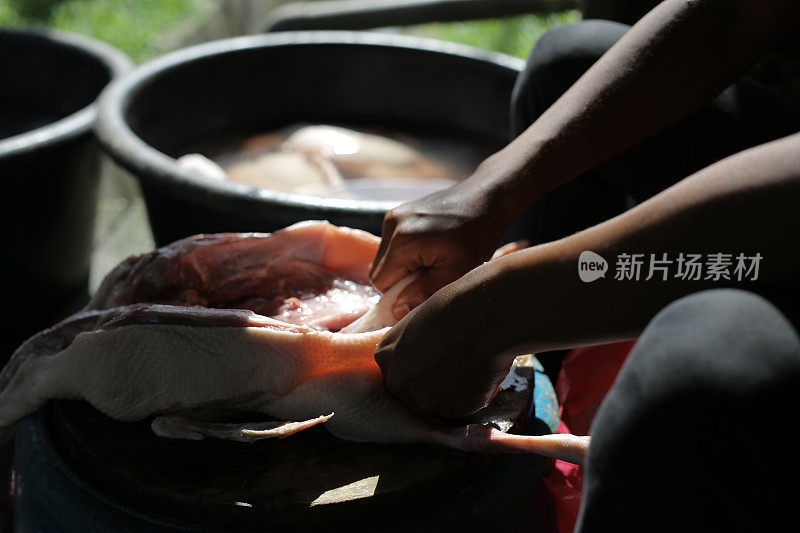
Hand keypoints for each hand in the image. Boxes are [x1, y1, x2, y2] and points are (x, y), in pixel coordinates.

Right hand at [370, 179, 509, 317]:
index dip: (401, 293)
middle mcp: (392, 225)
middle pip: (381, 271)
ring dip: (406, 267)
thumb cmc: (478, 234)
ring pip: (386, 259)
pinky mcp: (399, 213)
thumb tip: (397, 311)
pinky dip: (408, 253)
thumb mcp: (456, 271)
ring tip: (435, 259)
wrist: (487, 197)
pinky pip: (393, 245)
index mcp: (402, 240)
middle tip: (434, 273)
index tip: (427, 288)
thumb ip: (424, 293)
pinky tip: (432, 247)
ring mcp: (394, 216)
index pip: (381, 283)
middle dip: (403, 280)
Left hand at [374, 264, 518, 417]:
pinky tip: (481, 371)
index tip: (436, 357)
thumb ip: (410, 346)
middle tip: (456, 363)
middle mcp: (399, 384)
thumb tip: (421, 356)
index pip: (397, 373)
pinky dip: (474, 395)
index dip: (419, 368)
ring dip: (454, 391)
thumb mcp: (416, 322)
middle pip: (414, 394)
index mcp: (385, 357)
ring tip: (471, 363)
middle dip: (433, 385)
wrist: (481, 318)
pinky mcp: (452, 411)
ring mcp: (424, 400)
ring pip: (440, 403)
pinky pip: (463, 406)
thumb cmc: (452, 309)